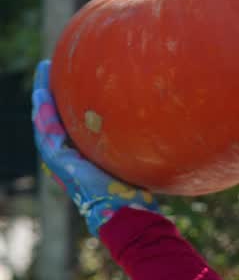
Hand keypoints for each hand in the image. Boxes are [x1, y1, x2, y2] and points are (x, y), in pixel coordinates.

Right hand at [32, 59, 159, 236]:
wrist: (126, 212)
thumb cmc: (135, 189)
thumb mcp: (132, 154)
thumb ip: (132, 136)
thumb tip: (156, 111)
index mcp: (81, 154)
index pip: (68, 121)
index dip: (66, 99)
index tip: (69, 75)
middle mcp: (67, 157)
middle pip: (53, 118)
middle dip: (49, 92)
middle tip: (48, 67)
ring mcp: (60, 161)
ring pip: (44, 122)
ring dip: (41, 96)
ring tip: (43, 72)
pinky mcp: (58, 163)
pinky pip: (46, 132)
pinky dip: (43, 112)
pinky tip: (43, 93)